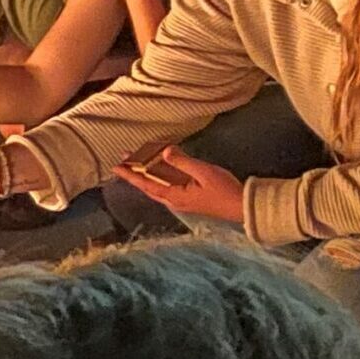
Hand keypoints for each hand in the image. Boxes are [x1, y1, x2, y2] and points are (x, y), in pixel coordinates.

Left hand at [113, 146, 245, 224]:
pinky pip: (169, 185)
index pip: (146, 184)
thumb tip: (164, 151)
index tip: (115, 166)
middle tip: (124, 158)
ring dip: (148, 173)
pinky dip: (161, 175)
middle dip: (135, 172)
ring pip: (159, 186)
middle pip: (149, 186)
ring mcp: (182, 200)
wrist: (244, 207)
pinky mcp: (189, 198)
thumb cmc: (224, 190)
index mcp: (174, 196)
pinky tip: (161, 166)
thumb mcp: (203, 173)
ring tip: (138, 159)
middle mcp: (174, 201)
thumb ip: (183, 162)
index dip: (130, 175)